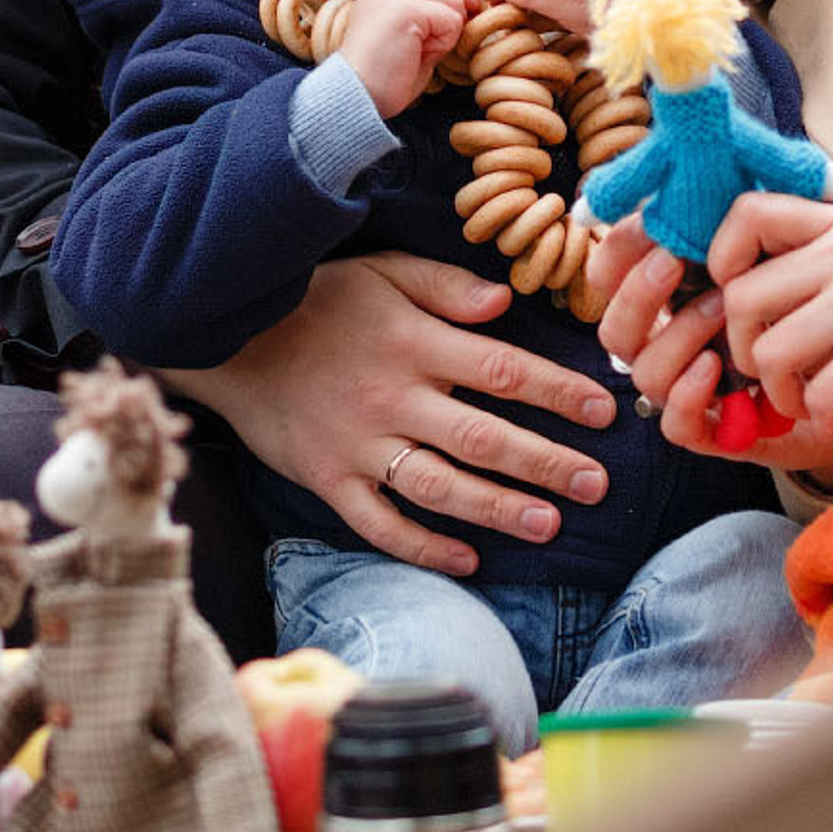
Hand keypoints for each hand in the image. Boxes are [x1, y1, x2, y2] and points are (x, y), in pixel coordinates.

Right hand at [167, 251, 617, 577]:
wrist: (228, 337)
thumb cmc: (316, 300)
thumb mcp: (382, 272)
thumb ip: (446, 286)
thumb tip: (506, 303)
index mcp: (414, 343)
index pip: (503, 371)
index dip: (558, 392)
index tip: (604, 411)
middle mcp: (392, 398)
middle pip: (483, 437)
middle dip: (546, 463)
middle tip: (596, 485)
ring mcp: (359, 445)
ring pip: (440, 486)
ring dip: (498, 509)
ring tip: (550, 526)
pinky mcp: (328, 480)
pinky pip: (381, 523)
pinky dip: (424, 546)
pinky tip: (469, 559)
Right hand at [338, 0, 470, 116]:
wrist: (357, 99)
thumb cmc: (384, 80)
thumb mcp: (410, 39)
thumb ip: (430, 17)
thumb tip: (467, 8)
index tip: (457, 24)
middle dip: (456, 10)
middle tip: (442, 43)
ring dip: (449, 30)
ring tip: (423, 51)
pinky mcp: (405, 9)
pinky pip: (451, 18)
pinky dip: (445, 41)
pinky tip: (422, 54)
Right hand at [586, 214, 832, 483]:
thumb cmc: (810, 301)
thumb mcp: (780, 249)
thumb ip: (752, 213)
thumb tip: (730, 159)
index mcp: (671, 296)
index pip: (612, 275)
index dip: (618, 251)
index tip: (651, 224)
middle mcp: (667, 344)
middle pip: (614, 327)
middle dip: (639, 292)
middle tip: (675, 261)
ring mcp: (686, 389)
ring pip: (643, 369)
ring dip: (677, 333)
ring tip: (721, 309)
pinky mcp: (711, 431)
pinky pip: (673, 421)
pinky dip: (686, 392)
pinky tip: (714, 366)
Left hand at [704, 195, 832, 446]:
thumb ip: (814, 262)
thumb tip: (728, 286)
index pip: (746, 213)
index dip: (721, 261)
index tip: (744, 309)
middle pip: (741, 298)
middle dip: (745, 354)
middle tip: (784, 378)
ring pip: (770, 353)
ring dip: (784, 395)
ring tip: (819, 400)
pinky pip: (818, 393)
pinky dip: (826, 418)